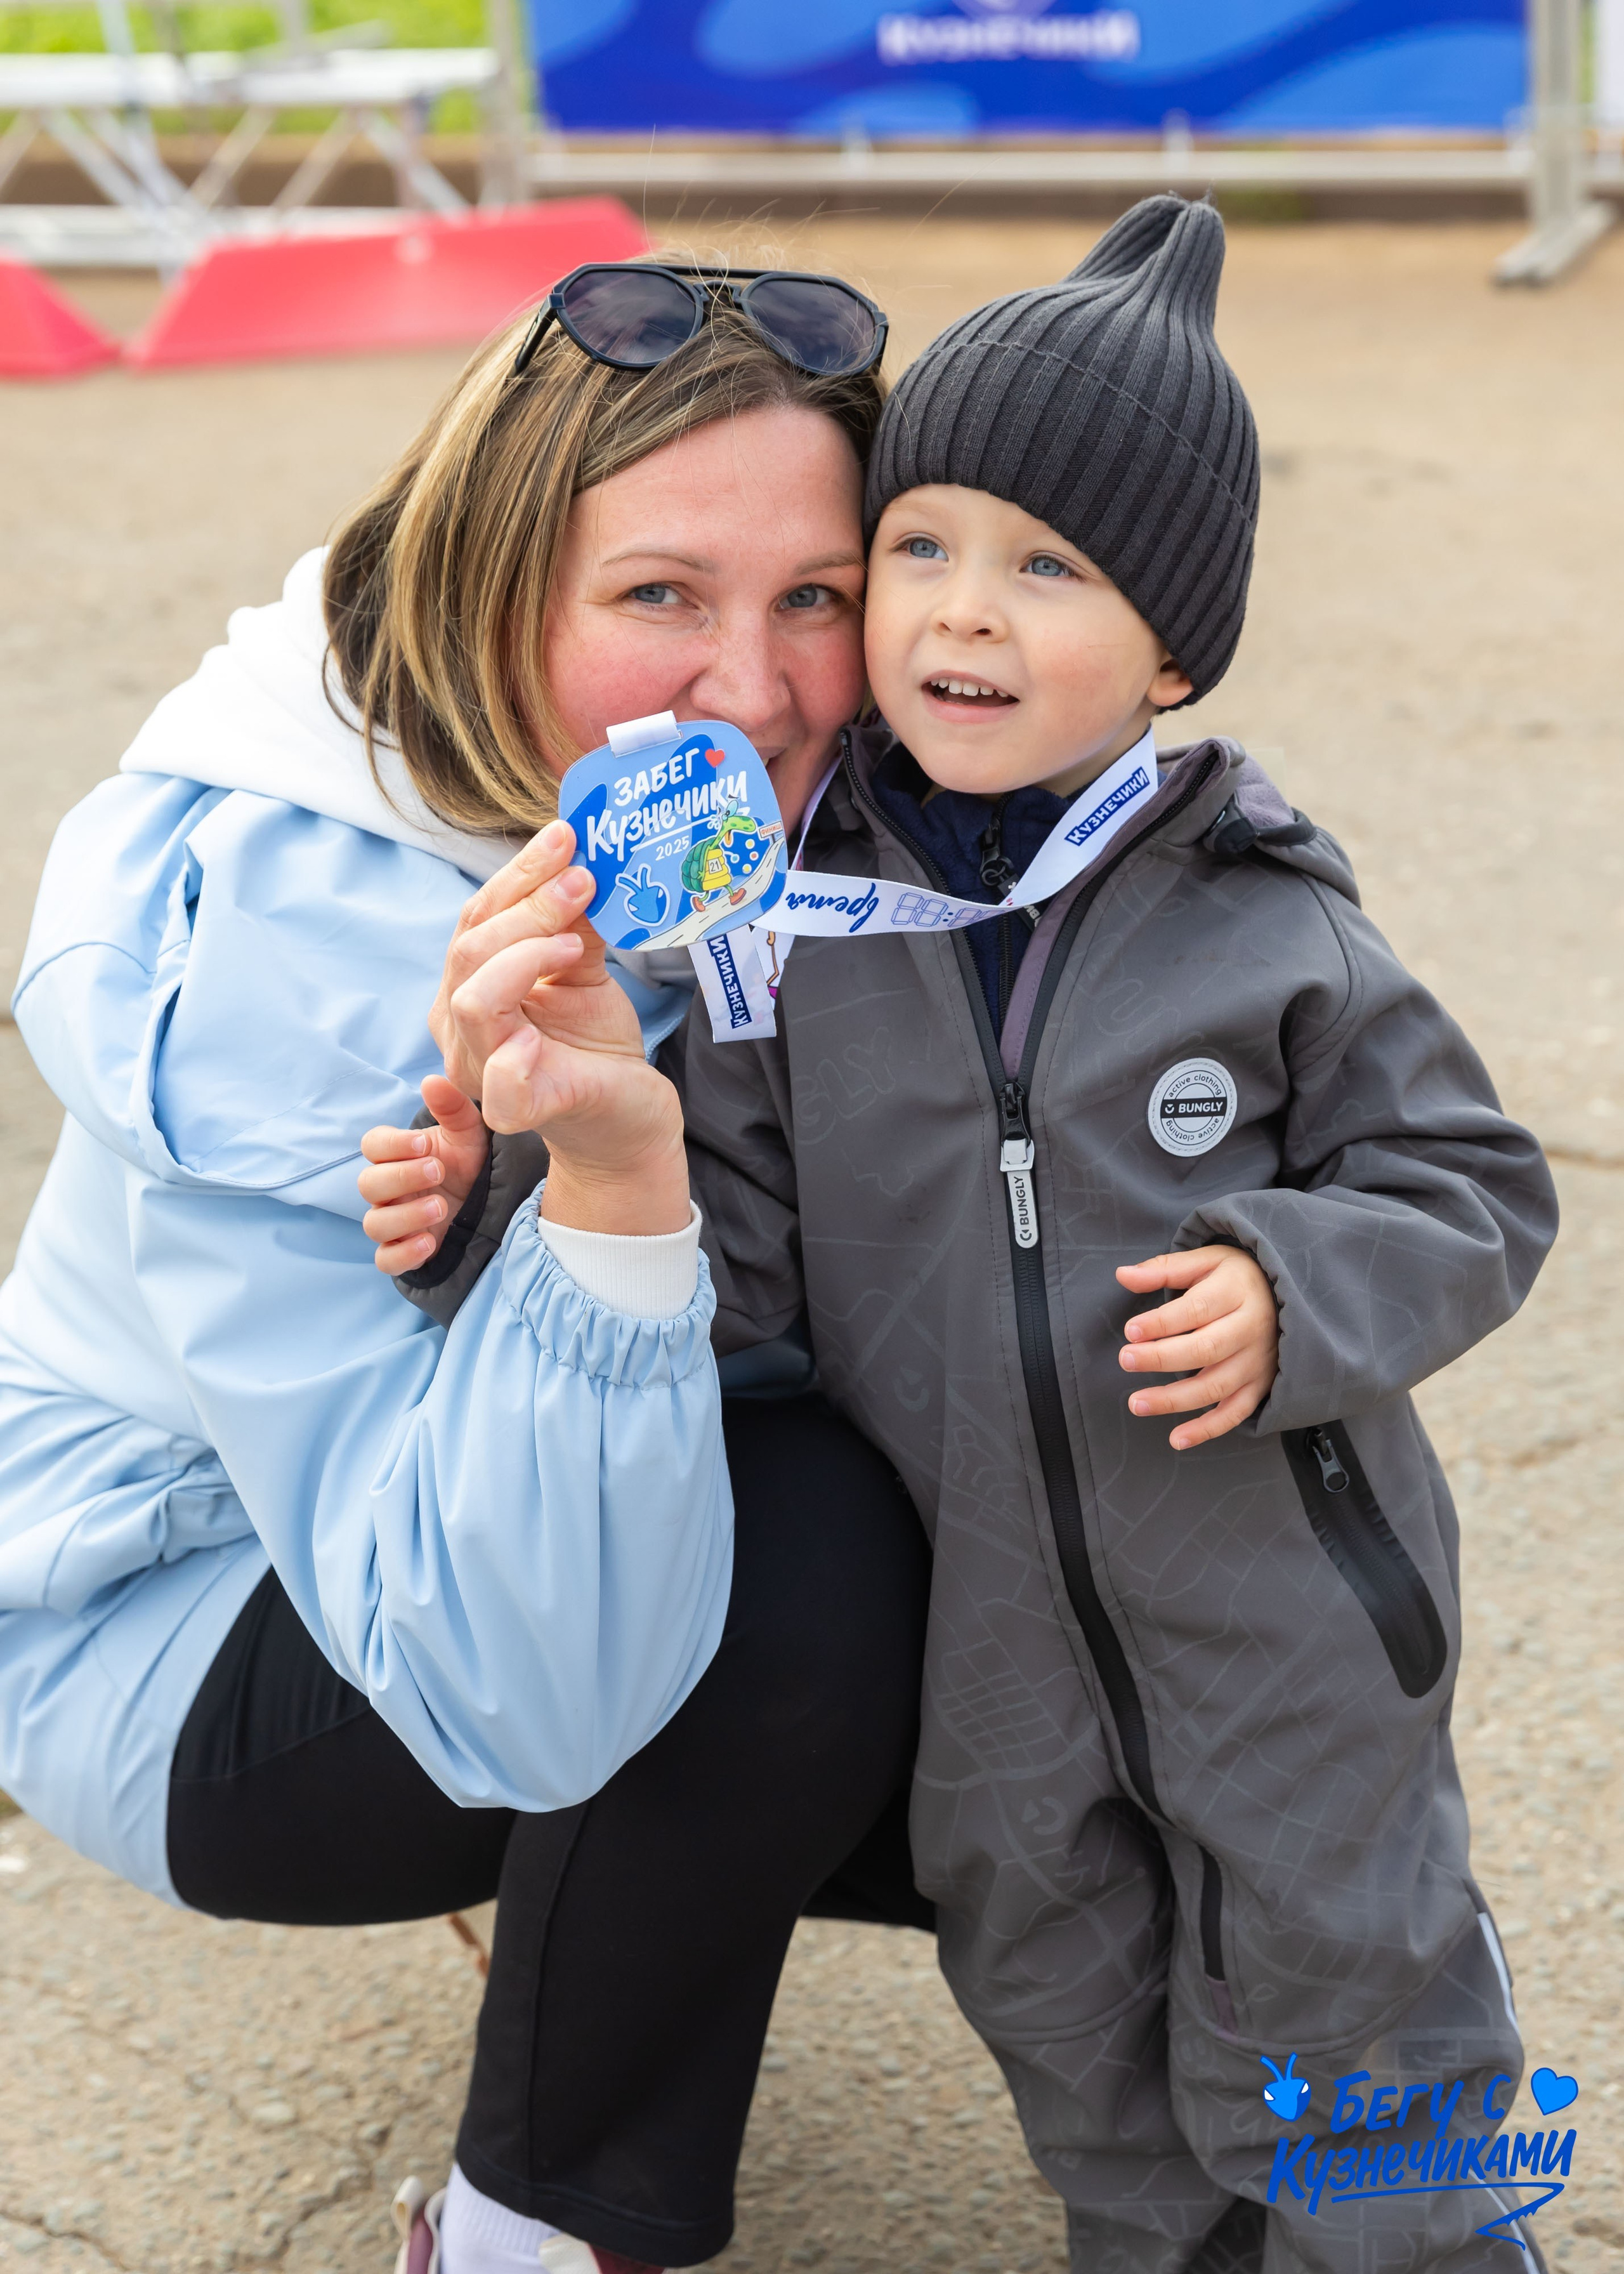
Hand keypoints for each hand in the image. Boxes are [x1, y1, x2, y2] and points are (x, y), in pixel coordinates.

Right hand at [359, 1076, 489, 1275]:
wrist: (490, 1200)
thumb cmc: (469, 1161)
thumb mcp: (469, 1133)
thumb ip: (452, 1107)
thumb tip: (432, 1081)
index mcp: (397, 1155)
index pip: (372, 1146)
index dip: (391, 1146)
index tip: (423, 1145)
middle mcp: (388, 1188)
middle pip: (368, 1184)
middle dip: (401, 1177)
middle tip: (438, 1171)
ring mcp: (392, 1221)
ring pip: (374, 1223)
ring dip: (405, 1216)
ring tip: (441, 1207)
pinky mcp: (403, 1251)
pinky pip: (385, 1259)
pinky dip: (403, 1253)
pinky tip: (431, 1242)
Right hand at [432, 821, 688, 1234]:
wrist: (627, 1117)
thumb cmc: (594, 1046)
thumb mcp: (584, 972)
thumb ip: (573, 924)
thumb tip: (580, 861)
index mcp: (469, 988)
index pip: (476, 919)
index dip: (518, 873)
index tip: (567, 837)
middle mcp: (462, 1029)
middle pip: (469, 949)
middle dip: (527, 906)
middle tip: (582, 881)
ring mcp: (484, 1072)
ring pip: (474, 1000)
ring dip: (525, 955)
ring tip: (574, 943)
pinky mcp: (520, 1109)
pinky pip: (502, 1082)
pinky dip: (516, 1056)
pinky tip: (543, 1027)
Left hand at [1116, 1246, 1278, 1450]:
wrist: (1288, 1295)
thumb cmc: (1237, 1276)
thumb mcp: (1206, 1260)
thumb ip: (1164, 1269)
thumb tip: (1122, 1274)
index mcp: (1237, 1292)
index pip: (1197, 1309)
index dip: (1162, 1322)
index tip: (1130, 1330)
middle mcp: (1251, 1328)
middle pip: (1206, 1349)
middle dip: (1162, 1358)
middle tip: (1125, 1360)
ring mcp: (1258, 1361)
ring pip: (1217, 1386)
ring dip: (1175, 1399)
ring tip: (1137, 1403)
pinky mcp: (1261, 1385)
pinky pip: (1236, 1412)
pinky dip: (1208, 1429)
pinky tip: (1177, 1439)